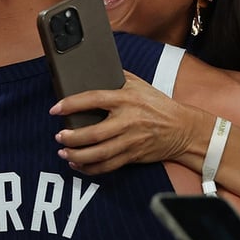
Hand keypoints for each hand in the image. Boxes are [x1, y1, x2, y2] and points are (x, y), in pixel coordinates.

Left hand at [49, 71, 207, 174]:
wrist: (183, 128)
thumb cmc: (158, 105)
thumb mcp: (140, 85)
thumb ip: (118, 78)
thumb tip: (94, 71)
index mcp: (126, 99)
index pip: (94, 99)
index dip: (72, 104)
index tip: (56, 109)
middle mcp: (128, 120)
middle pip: (94, 133)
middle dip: (72, 137)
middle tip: (59, 135)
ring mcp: (131, 140)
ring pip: (99, 154)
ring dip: (77, 155)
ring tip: (63, 152)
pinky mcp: (133, 155)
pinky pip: (108, 166)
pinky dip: (90, 168)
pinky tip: (78, 164)